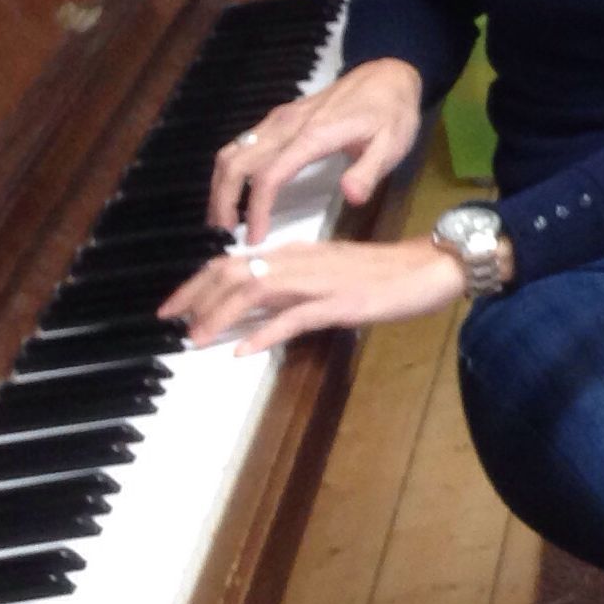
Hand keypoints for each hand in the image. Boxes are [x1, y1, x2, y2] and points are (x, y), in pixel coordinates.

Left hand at [158, 238, 469, 355]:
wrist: (433, 266)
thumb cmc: (388, 273)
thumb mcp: (333, 275)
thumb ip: (296, 288)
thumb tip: (259, 310)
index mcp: (298, 253)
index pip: (235, 261)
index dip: (199, 283)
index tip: (175, 307)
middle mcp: (301, 261)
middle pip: (233, 271)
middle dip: (195, 296)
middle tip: (170, 323)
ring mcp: (320, 281)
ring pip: (255, 290)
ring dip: (220, 315)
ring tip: (196, 338)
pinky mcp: (341, 302)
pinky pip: (295, 317)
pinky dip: (264, 332)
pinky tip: (244, 350)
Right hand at [213, 59, 424, 243]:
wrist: (387, 75)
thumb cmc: (392, 112)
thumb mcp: (393, 144)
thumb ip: (369, 171)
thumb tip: (351, 197)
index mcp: (313, 136)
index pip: (269, 176)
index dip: (256, 210)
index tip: (253, 239)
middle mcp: (286, 126)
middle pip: (236, 164)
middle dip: (223, 201)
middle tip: (223, 234)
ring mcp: (279, 120)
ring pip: (232, 151)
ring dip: (221, 186)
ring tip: (223, 219)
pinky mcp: (278, 119)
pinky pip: (242, 144)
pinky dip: (231, 171)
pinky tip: (237, 193)